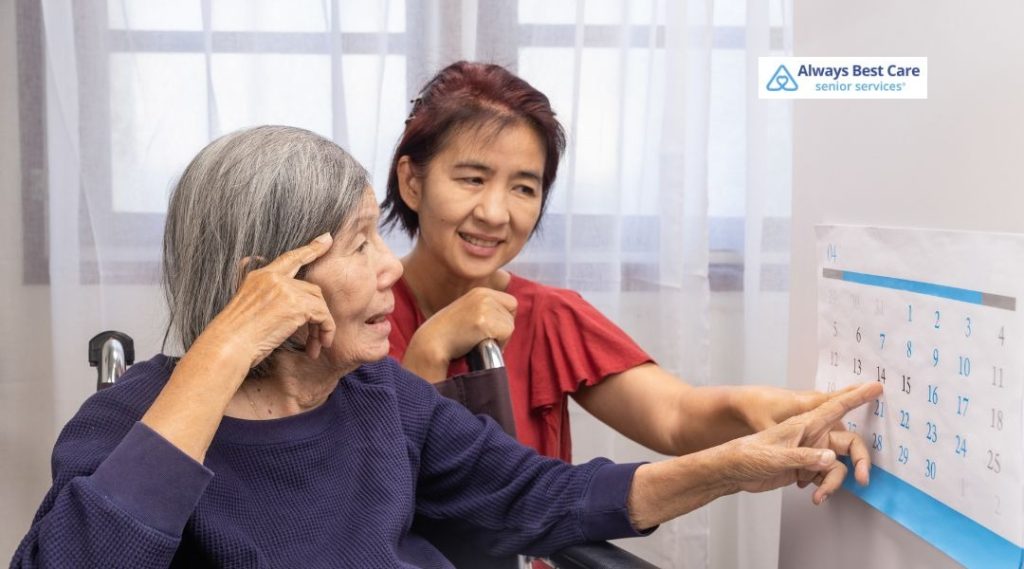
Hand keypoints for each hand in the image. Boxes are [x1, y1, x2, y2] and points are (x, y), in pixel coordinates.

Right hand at [206, 233, 336, 365]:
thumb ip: (264, 298)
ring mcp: (284, 290)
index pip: (290, 258)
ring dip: (321, 326)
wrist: (227, 347)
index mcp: (259, 276)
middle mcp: (272, 278)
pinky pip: (323, 315)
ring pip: (318, 303)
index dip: (310, 249)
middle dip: (318, 313)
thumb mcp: (245, 308)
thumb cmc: (233, 337)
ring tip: (316, 346)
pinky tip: (317, 347)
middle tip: (317, 338)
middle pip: (310, 289)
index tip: (326, 239)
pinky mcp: (296, 305)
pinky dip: (325, 330)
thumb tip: (282, 303)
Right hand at [409, 287, 516, 364]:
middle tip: (481, 336)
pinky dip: (499, 343)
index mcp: (481, 291)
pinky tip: (480, 344)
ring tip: (478, 340)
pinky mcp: (483, 321)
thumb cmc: (450, 333)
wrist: (432, 342)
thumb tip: (509, 315)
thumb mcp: (469, 311)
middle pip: (511, 314)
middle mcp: (484, 295)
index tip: (487, 328)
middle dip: (501, 329)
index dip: (503, 319)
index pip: (511, 303)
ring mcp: (484, 307)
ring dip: (499, 338)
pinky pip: (506, 334)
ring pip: (509, 325)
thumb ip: (486, 309)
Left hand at [718, 382, 881, 503]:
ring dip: (833, 481)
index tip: (877, 387)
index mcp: (805, 422)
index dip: (858, 396)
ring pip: (837, 465)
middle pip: (848, 443)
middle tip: (863, 479)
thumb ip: (803, 457)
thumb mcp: (774, 455)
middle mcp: (812, 435)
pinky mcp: (804, 467)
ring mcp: (809, 452)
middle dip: (859, 461)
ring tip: (821, 495)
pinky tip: (812, 494)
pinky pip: (825, 476)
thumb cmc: (747, 453)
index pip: (837, 405)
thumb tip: (831, 461)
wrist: (732, 471)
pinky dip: (824, 486)